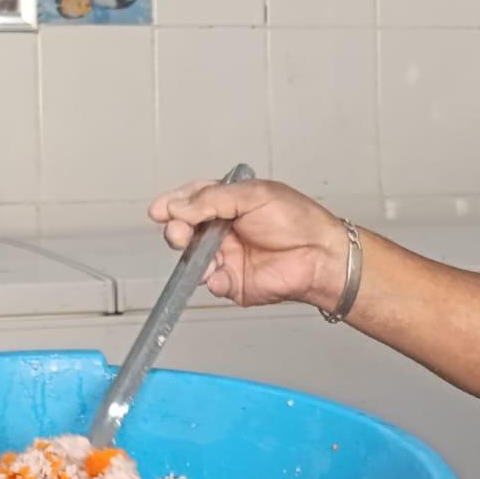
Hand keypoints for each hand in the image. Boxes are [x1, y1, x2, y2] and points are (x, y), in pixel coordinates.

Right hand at [148, 178, 348, 309]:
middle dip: (176, 229)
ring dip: (189, 255)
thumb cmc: (298, 221)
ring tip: (195, 249)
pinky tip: (219, 272)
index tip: (159, 210)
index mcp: (230, 203)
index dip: (174, 204)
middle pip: (186, 229)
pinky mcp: (234, 282)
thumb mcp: (253, 195)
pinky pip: (211, 283)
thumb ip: (212, 199)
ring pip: (192, 258)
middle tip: (178, 230)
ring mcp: (228, 256)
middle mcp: (225, 230)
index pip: (193, 200)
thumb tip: (179, 206)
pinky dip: (210, 278)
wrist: (320, 256)